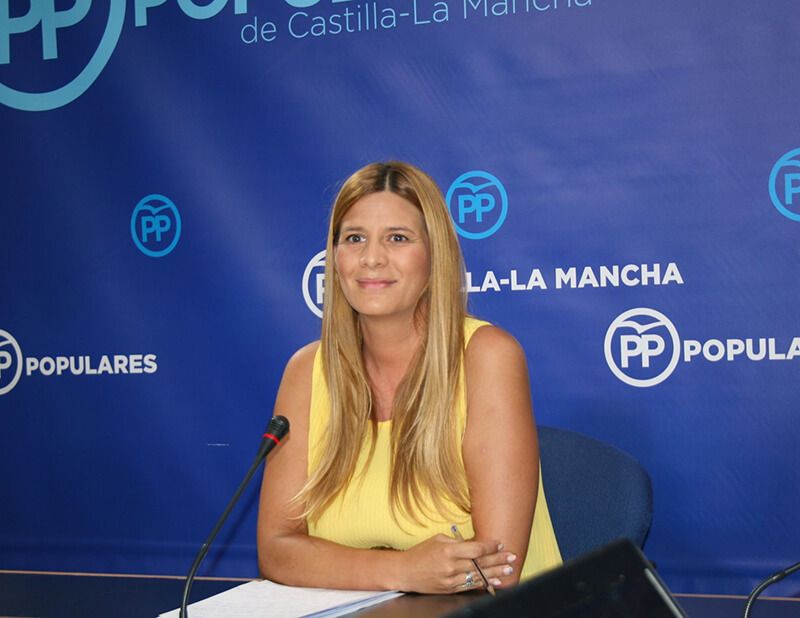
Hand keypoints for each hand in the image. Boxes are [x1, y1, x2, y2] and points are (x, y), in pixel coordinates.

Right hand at [396, 534, 515, 593]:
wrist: (405, 572)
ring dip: (495, 573)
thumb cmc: (421, 553)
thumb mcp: (437, 540)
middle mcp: (451, 565)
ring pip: (478, 576)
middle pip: (480, 563)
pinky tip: (495, 582)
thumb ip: (456, 542)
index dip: (489, 547)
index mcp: (448, 549)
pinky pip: (470, 586)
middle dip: (498, 560)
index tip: (499, 544)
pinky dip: (484, 584)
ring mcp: (450, 579)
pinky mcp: (449, 589)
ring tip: (509, 570)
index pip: (475, 548)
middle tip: (512, 557)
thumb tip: (474, 543)